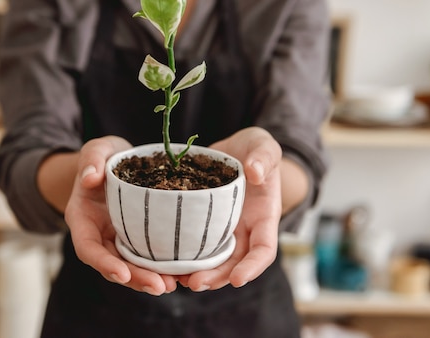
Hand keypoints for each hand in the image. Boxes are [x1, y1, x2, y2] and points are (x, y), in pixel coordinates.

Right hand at [64, 136, 178, 295]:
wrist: (118, 161)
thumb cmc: (103, 156)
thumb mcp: (96, 149)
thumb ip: (91, 159)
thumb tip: (89, 178)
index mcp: (82, 219)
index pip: (88, 248)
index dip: (103, 264)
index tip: (121, 273)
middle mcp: (99, 235)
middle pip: (113, 265)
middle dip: (135, 279)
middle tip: (160, 286)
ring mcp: (118, 239)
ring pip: (132, 266)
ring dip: (151, 278)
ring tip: (174, 284)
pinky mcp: (138, 239)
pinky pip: (148, 256)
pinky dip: (162, 266)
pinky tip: (182, 272)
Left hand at [178, 127, 282, 290]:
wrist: (235, 149)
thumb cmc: (255, 148)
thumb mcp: (263, 145)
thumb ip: (263, 157)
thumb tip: (255, 172)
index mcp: (264, 217)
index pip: (263, 249)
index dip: (252, 267)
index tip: (237, 280)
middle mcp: (244, 229)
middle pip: (234, 263)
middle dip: (217, 277)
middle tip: (194, 283)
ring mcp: (223, 229)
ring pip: (213, 260)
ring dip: (197, 273)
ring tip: (176, 280)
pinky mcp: (202, 223)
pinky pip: (194, 244)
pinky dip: (182, 256)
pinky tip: (165, 262)